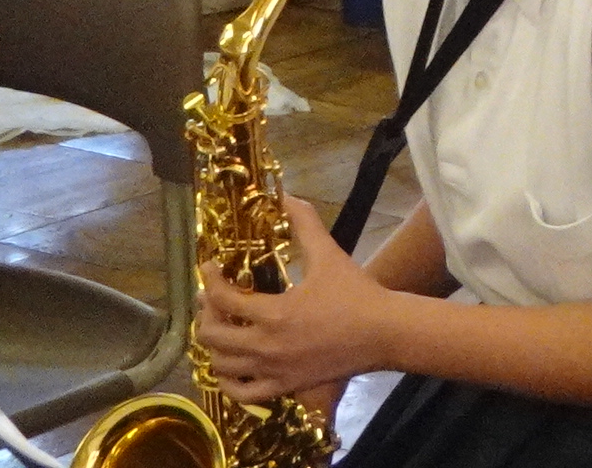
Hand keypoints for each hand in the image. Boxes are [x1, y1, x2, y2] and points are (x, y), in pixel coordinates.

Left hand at [192, 198, 393, 403]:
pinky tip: (231, 368)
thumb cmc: (357, 293)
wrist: (385, 332)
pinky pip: (242, 393)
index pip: (222, 299)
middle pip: (213, 336)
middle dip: (206, 314)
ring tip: (221, 330)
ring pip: (221, 365)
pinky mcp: (285, 387)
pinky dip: (229, 382)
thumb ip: (306, 226)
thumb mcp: (330, 255)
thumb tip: (288, 197)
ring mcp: (273, 370)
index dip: (209, 281)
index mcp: (273, 313)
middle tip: (214, 300)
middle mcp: (266, 346)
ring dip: (214, 346)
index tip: (209, 268)